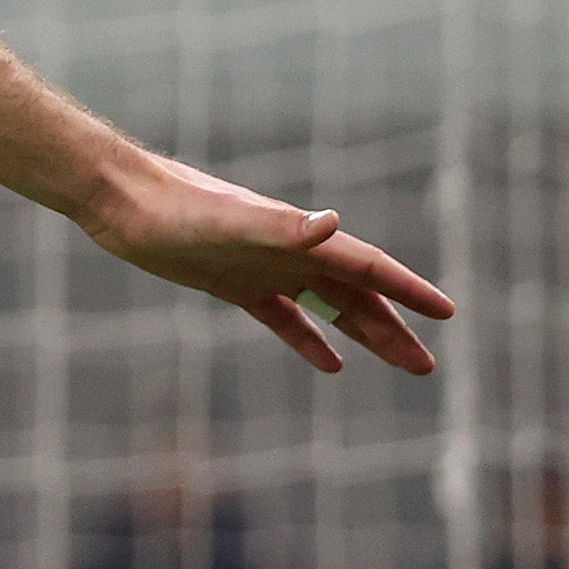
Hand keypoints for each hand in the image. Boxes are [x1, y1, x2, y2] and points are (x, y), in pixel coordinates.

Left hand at [79, 151, 453, 376]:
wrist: (123, 200)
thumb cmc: (176, 208)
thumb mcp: (229, 222)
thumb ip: (282, 226)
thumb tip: (331, 223)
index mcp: (302, 238)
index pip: (369, 267)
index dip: (407, 290)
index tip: (445, 312)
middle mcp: (291, 252)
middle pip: (357, 296)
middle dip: (394, 329)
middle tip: (426, 368)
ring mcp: (265, 268)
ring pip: (328, 308)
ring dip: (364, 335)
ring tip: (402, 365)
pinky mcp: (234, 284)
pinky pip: (284, 318)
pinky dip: (309, 339)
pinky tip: (331, 364)